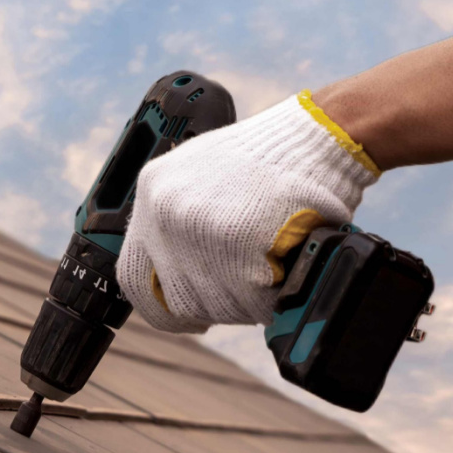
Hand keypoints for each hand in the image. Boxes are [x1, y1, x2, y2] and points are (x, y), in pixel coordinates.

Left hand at [116, 92, 379, 333]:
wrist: (319, 136)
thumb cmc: (273, 161)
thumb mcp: (206, 176)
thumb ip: (182, 222)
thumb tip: (178, 275)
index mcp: (152, 191)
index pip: (133, 276)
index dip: (163, 308)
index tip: (191, 316)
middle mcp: (164, 209)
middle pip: (179, 300)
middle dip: (219, 306)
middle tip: (249, 291)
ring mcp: (197, 226)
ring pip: (216, 305)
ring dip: (248, 303)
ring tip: (271, 273)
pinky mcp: (235, 242)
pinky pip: (250, 301)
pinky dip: (271, 299)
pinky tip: (283, 273)